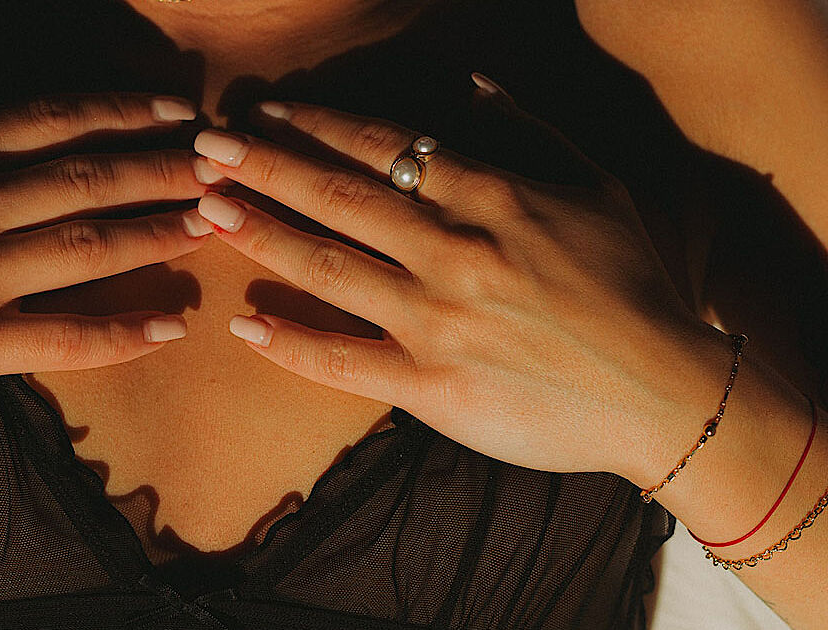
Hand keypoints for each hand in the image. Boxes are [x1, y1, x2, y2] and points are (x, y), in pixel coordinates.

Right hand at [0, 34, 218, 421]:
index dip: (121, 113)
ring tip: (213, 227)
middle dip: (162, 170)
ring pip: (85, 250)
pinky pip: (59, 339)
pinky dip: (120, 335)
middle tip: (221, 167)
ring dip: (159, 236)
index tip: (176, 111)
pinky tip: (167, 327)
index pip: (48, 122)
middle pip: (85, 180)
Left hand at [189, 81, 731, 476]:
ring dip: (262, 236)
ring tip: (209, 210)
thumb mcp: (597, 187)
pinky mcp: (431, 388)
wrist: (662, 393)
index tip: (269, 113)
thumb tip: (471, 87)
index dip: (316, 128)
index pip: (382, 151)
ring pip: (329, 269)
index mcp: (490, 197)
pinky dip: (291, 345)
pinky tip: (244, 327)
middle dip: (265, 166)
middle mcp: (453, 251)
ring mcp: (437, 322)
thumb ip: (529, 132)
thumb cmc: (634, 286)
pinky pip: (345, 363)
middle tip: (206, 147)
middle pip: (338, 198)